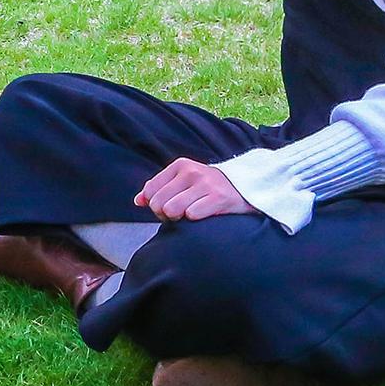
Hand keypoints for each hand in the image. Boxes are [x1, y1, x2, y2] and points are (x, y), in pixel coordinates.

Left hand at [136, 158, 251, 219]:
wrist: (246, 189)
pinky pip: (192, 215)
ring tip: (189, 215)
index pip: (150, 191)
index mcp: (180, 165)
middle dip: (165, 214)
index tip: (168, 207)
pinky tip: (204, 217)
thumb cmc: (208, 188)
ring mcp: (205, 184)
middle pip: (158, 203)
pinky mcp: (218, 198)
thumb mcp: (183, 182)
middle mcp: (191, 172)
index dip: (154, 205)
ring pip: (171, 210)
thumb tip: (138, 201)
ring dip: (179, 219)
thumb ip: (159, 189)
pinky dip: (195, 220)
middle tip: (180, 215)